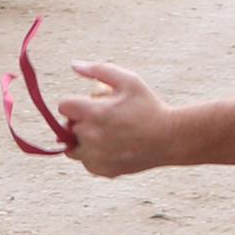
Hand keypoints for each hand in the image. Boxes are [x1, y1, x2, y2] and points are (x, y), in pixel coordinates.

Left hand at [56, 61, 171, 176]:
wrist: (170, 138)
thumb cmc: (149, 107)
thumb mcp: (129, 81)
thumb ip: (99, 70)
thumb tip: (74, 65)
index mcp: (95, 113)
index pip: (64, 106)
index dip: (75, 103)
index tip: (90, 105)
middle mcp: (92, 137)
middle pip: (68, 127)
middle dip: (81, 121)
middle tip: (105, 118)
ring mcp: (97, 157)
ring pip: (74, 148)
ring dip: (83, 141)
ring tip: (107, 133)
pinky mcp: (104, 170)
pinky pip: (87, 162)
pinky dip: (94, 156)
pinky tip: (112, 147)